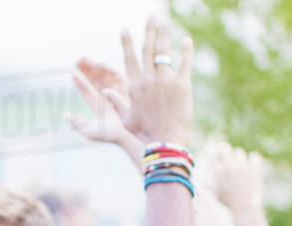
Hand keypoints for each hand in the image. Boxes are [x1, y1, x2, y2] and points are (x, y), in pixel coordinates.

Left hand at [67, 66, 136, 148]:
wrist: (123, 136)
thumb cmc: (107, 136)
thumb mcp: (88, 131)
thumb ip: (77, 123)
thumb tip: (65, 115)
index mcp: (97, 105)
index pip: (86, 91)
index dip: (79, 82)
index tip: (73, 74)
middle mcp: (105, 97)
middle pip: (94, 80)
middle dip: (86, 70)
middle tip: (78, 59)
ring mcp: (114, 93)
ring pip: (103, 77)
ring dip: (95, 68)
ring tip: (86, 60)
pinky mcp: (122, 91)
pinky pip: (114, 78)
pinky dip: (108, 71)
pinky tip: (100, 65)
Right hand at [105, 17, 193, 145]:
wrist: (164, 142)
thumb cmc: (144, 134)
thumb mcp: (127, 119)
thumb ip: (117, 103)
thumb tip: (105, 90)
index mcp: (134, 86)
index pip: (129, 58)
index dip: (127, 43)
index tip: (125, 30)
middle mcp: (148, 79)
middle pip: (147, 49)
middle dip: (149, 31)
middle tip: (151, 17)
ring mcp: (165, 80)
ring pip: (164, 51)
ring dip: (165, 34)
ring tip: (166, 21)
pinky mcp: (182, 85)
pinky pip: (184, 62)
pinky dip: (186, 50)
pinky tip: (186, 39)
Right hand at [210, 142, 263, 209]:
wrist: (244, 208)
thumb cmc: (228, 202)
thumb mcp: (215, 193)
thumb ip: (209, 185)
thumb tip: (203, 181)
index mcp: (218, 172)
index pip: (212, 154)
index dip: (212, 149)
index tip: (212, 147)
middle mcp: (229, 167)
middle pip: (225, 148)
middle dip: (224, 149)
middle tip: (225, 151)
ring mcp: (242, 166)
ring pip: (239, 152)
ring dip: (238, 157)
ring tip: (239, 166)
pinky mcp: (254, 168)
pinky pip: (254, 156)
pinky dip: (253, 159)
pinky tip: (251, 165)